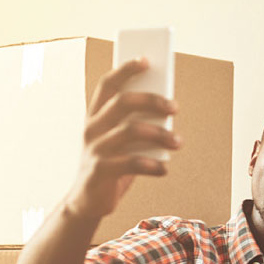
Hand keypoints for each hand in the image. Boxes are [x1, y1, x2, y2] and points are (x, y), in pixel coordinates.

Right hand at [63, 58, 181, 218]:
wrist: (85, 202)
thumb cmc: (111, 166)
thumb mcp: (121, 143)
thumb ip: (136, 125)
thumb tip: (167, 111)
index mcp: (95, 116)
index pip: (108, 84)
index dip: (126, 69)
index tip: (147, 60)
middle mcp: (92, 128)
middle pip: (123, 102)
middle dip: (152, 100)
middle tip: (175, 107)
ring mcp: (94, 149)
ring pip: (130, 131)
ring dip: (160, 134)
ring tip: (178, 142)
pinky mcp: (100, 171)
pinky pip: (131, 163)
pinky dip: (153, 165)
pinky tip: (164, 168)